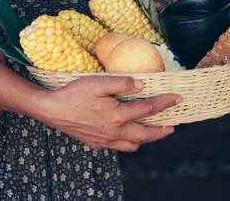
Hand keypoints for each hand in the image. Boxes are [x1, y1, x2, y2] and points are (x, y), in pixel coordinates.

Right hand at [34, 75, 180, 151]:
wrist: (51, 110)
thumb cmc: (73, 94)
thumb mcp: (98, 82)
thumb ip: (122, 83)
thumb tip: (141, 85)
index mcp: (117, 116)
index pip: (148, 109)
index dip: (165, 103)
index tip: (177, 98)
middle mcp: (114, 132)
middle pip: (145, 135)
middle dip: (161, 131)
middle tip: (172, 126)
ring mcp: (104, 140)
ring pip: (132, 145)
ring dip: (145, 139)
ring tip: (152, 131)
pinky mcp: (95, 143)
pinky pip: (117, 147)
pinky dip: (127, 142)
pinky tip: (125, 134)